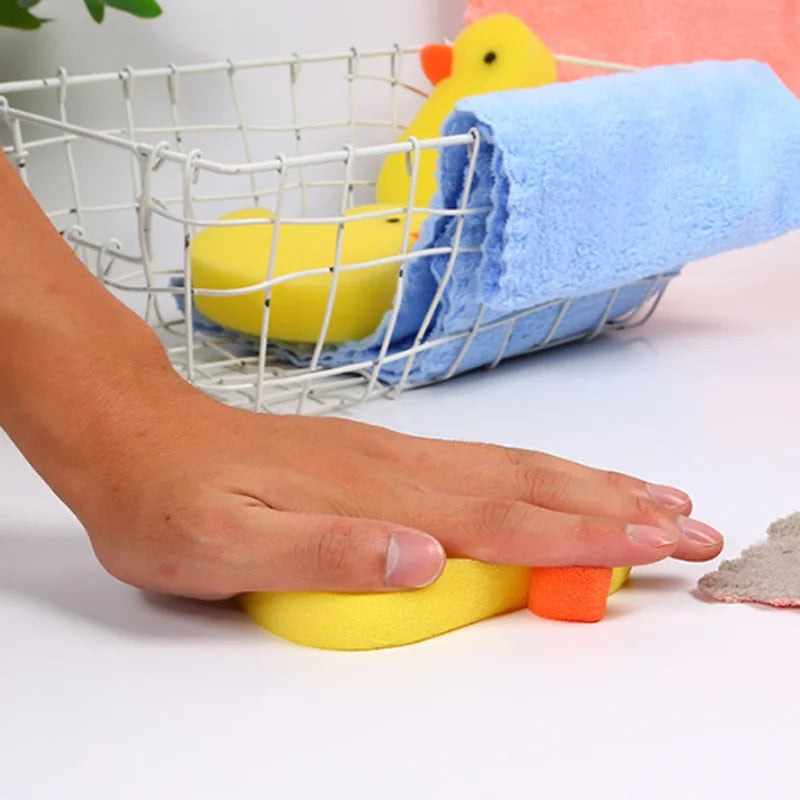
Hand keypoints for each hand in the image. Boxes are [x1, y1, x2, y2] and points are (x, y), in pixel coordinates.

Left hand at [66, 374, 722, 599]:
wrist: (140, 435)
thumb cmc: (174, 498)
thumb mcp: (229, 544)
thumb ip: (330, 553)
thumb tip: (425, 558)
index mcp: (376, 495)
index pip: (503, 521)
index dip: (585, 536)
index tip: (655, 544)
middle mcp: (398, 467)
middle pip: (529, 485)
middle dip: (616, 506)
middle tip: (688, 521)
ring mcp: (392, 454)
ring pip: (512, 468)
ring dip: (588, 484)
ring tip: (648, 496)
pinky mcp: (380, 453)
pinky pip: (479, 463)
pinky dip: (536, 474)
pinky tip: (552, 482)